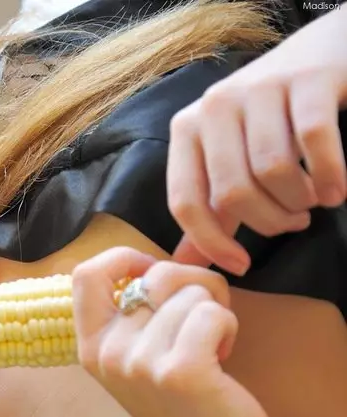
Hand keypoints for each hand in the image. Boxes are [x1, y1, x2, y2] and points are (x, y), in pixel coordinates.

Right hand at [71, 247, 280, 416]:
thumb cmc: (185, 405)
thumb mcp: (136, 360)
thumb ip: (131, 316)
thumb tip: (149, 265)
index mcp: (91, 347)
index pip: (86, 274)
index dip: (125, 258)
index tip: (154, 273)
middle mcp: (108, 354)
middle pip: (155, 274)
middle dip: (193, 284)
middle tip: (202, 317)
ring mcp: (140, 363)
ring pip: (191, 292)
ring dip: (214, 312)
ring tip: (211, 348)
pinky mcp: (180, 371)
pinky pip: (212, 312)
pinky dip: (228, 326)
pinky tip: (223, 357)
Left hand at [168, 9, 346, 275]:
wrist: (322, 51)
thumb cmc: (270, 119)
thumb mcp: (230, 160)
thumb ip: (209, 210)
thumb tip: (185, 261)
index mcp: (187, 131)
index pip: (184, 202)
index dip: (211, 243)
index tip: (241, 265)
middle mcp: (214, 107)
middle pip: (231, 193)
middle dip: (267, 223)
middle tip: (292, 224)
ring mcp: (259, 89)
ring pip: (272, 171)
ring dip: (298, 202)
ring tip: (312, 203)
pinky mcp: (306, 80)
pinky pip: (314, 141)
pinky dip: (329, 176)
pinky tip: (334, 189)